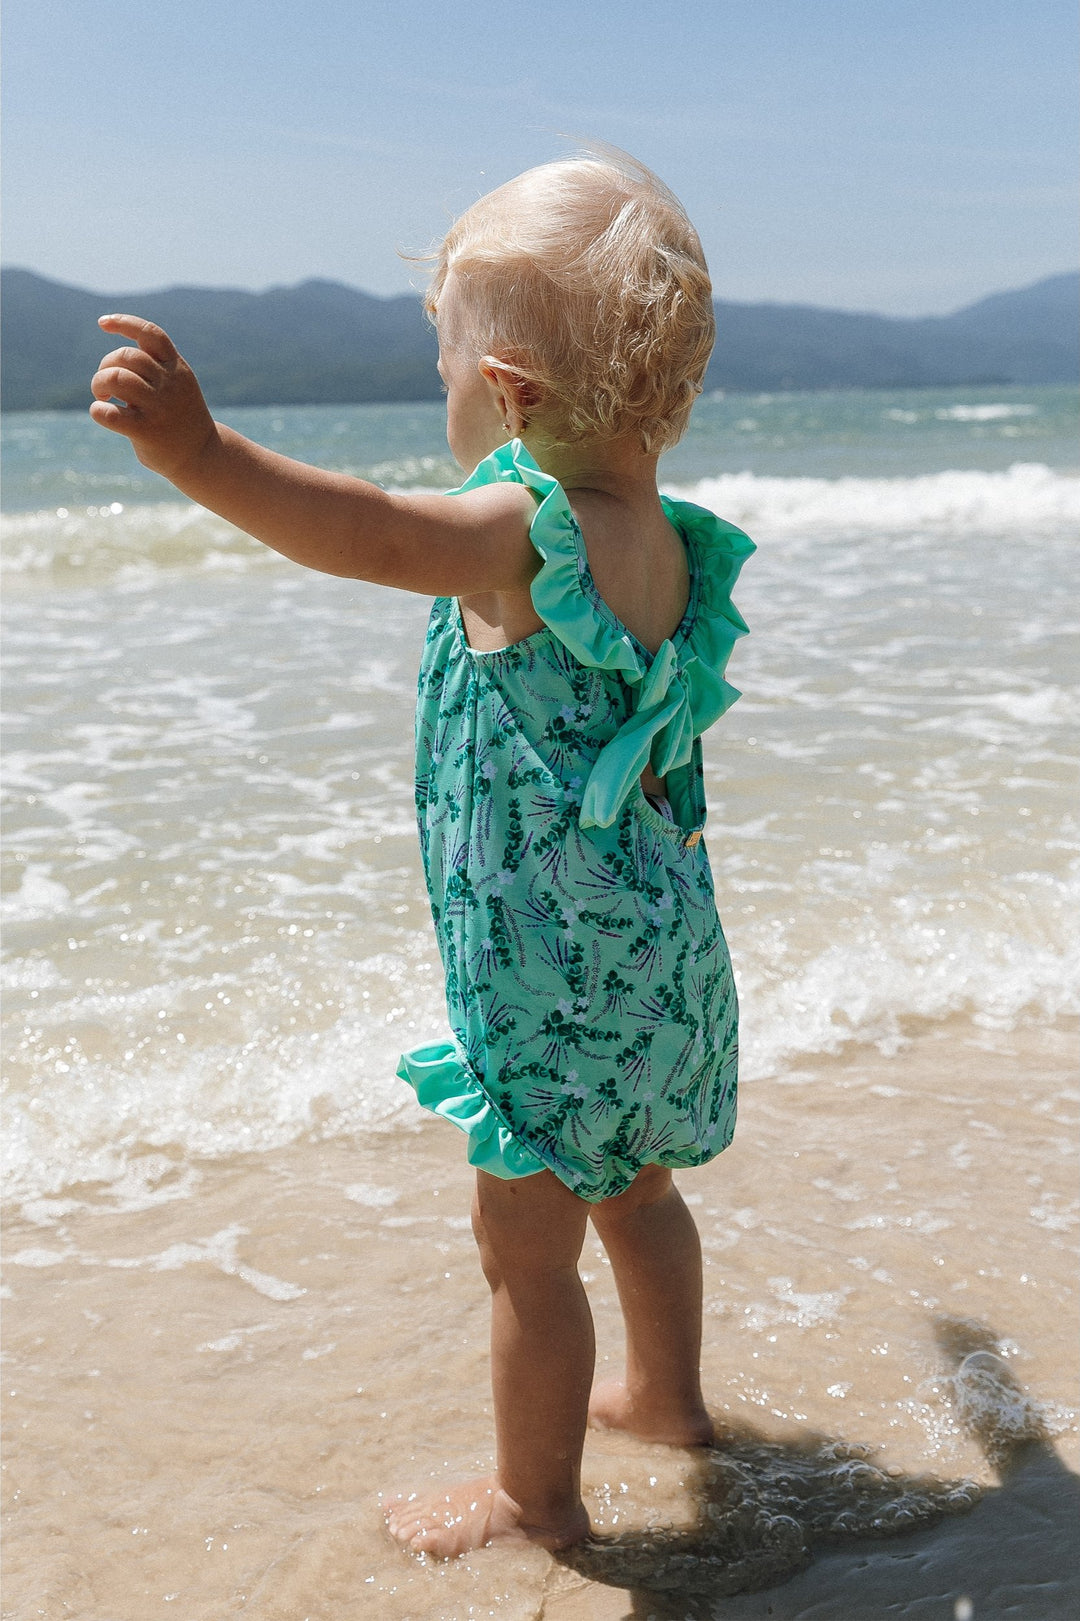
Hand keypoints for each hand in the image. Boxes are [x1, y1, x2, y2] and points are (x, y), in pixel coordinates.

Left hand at [90, 315, 216, 482]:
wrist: (203, 456)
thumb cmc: (180, 417)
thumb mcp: (177, 386)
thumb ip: (154, 370)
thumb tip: (112, 364)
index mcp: (177, 369)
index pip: (150, 334)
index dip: (124, 323)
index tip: (103, 324)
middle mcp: (170, 384)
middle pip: (126, 356)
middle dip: (106, 366)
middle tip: (106, 386)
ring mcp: (159, 408)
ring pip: (116, 378)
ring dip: (100, 383)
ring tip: (103, 396)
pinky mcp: (147, 432)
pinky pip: (111, 414)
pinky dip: (98, 410)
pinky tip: (102, 413)